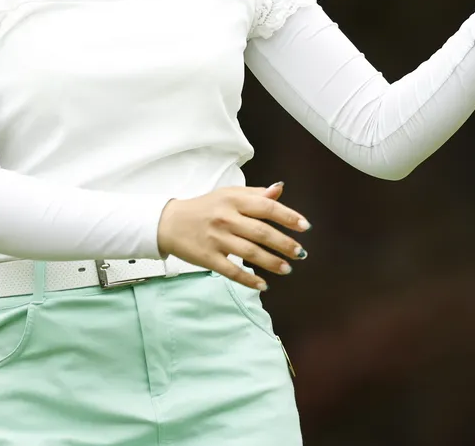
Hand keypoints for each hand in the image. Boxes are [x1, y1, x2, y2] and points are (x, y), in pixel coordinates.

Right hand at [156, 182, 310, 290]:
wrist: (169, 222)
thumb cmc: (204, 207)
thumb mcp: (228, 194)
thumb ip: (255, 194)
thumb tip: (279, 190)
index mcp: (233, 200)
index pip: (266, 207)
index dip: (288, 217)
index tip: (305, 226)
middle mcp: (226, 218)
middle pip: (261, 232)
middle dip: (284, 244)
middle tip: (300, 253)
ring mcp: (217, 238)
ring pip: (250, 252)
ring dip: (272, 262)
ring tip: (287, 269)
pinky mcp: (208, 257)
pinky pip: (232, 271)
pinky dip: (249, 279)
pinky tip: (263, 285)